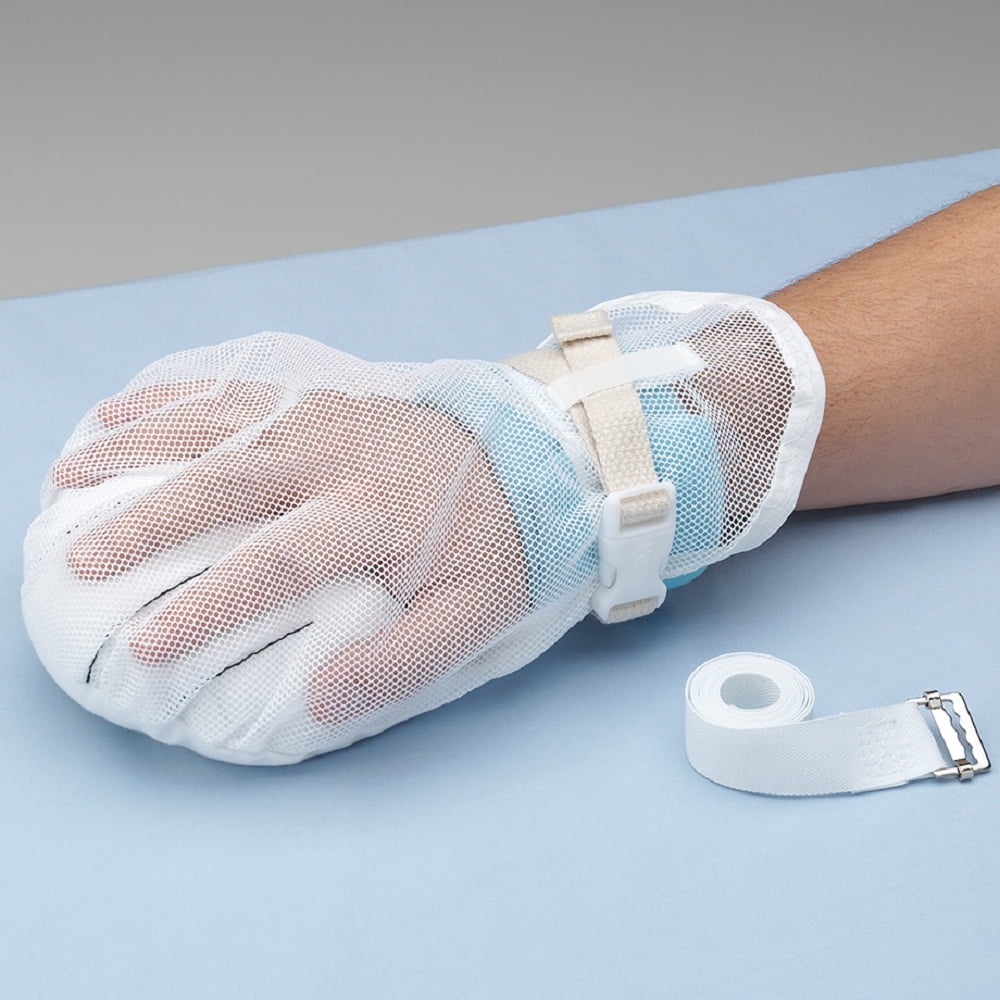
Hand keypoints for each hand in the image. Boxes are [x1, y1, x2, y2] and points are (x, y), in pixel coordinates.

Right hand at [54, 377, 529, 724]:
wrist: (527, 455)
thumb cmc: (497, 542)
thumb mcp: (474, 616)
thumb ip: (401, 662)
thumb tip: (319, 700)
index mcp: (374, 517)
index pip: (277, 562)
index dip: (210, 603)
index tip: (147, 644)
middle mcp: (337, 459)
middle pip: (227, 482)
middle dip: (148, 520)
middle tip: (82, 559)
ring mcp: (322, 419)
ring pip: (217, 425)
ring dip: (140, 447)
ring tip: (69, 477)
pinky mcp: (316, 399)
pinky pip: (235, 389)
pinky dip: (173, 397)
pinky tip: (118, 410)